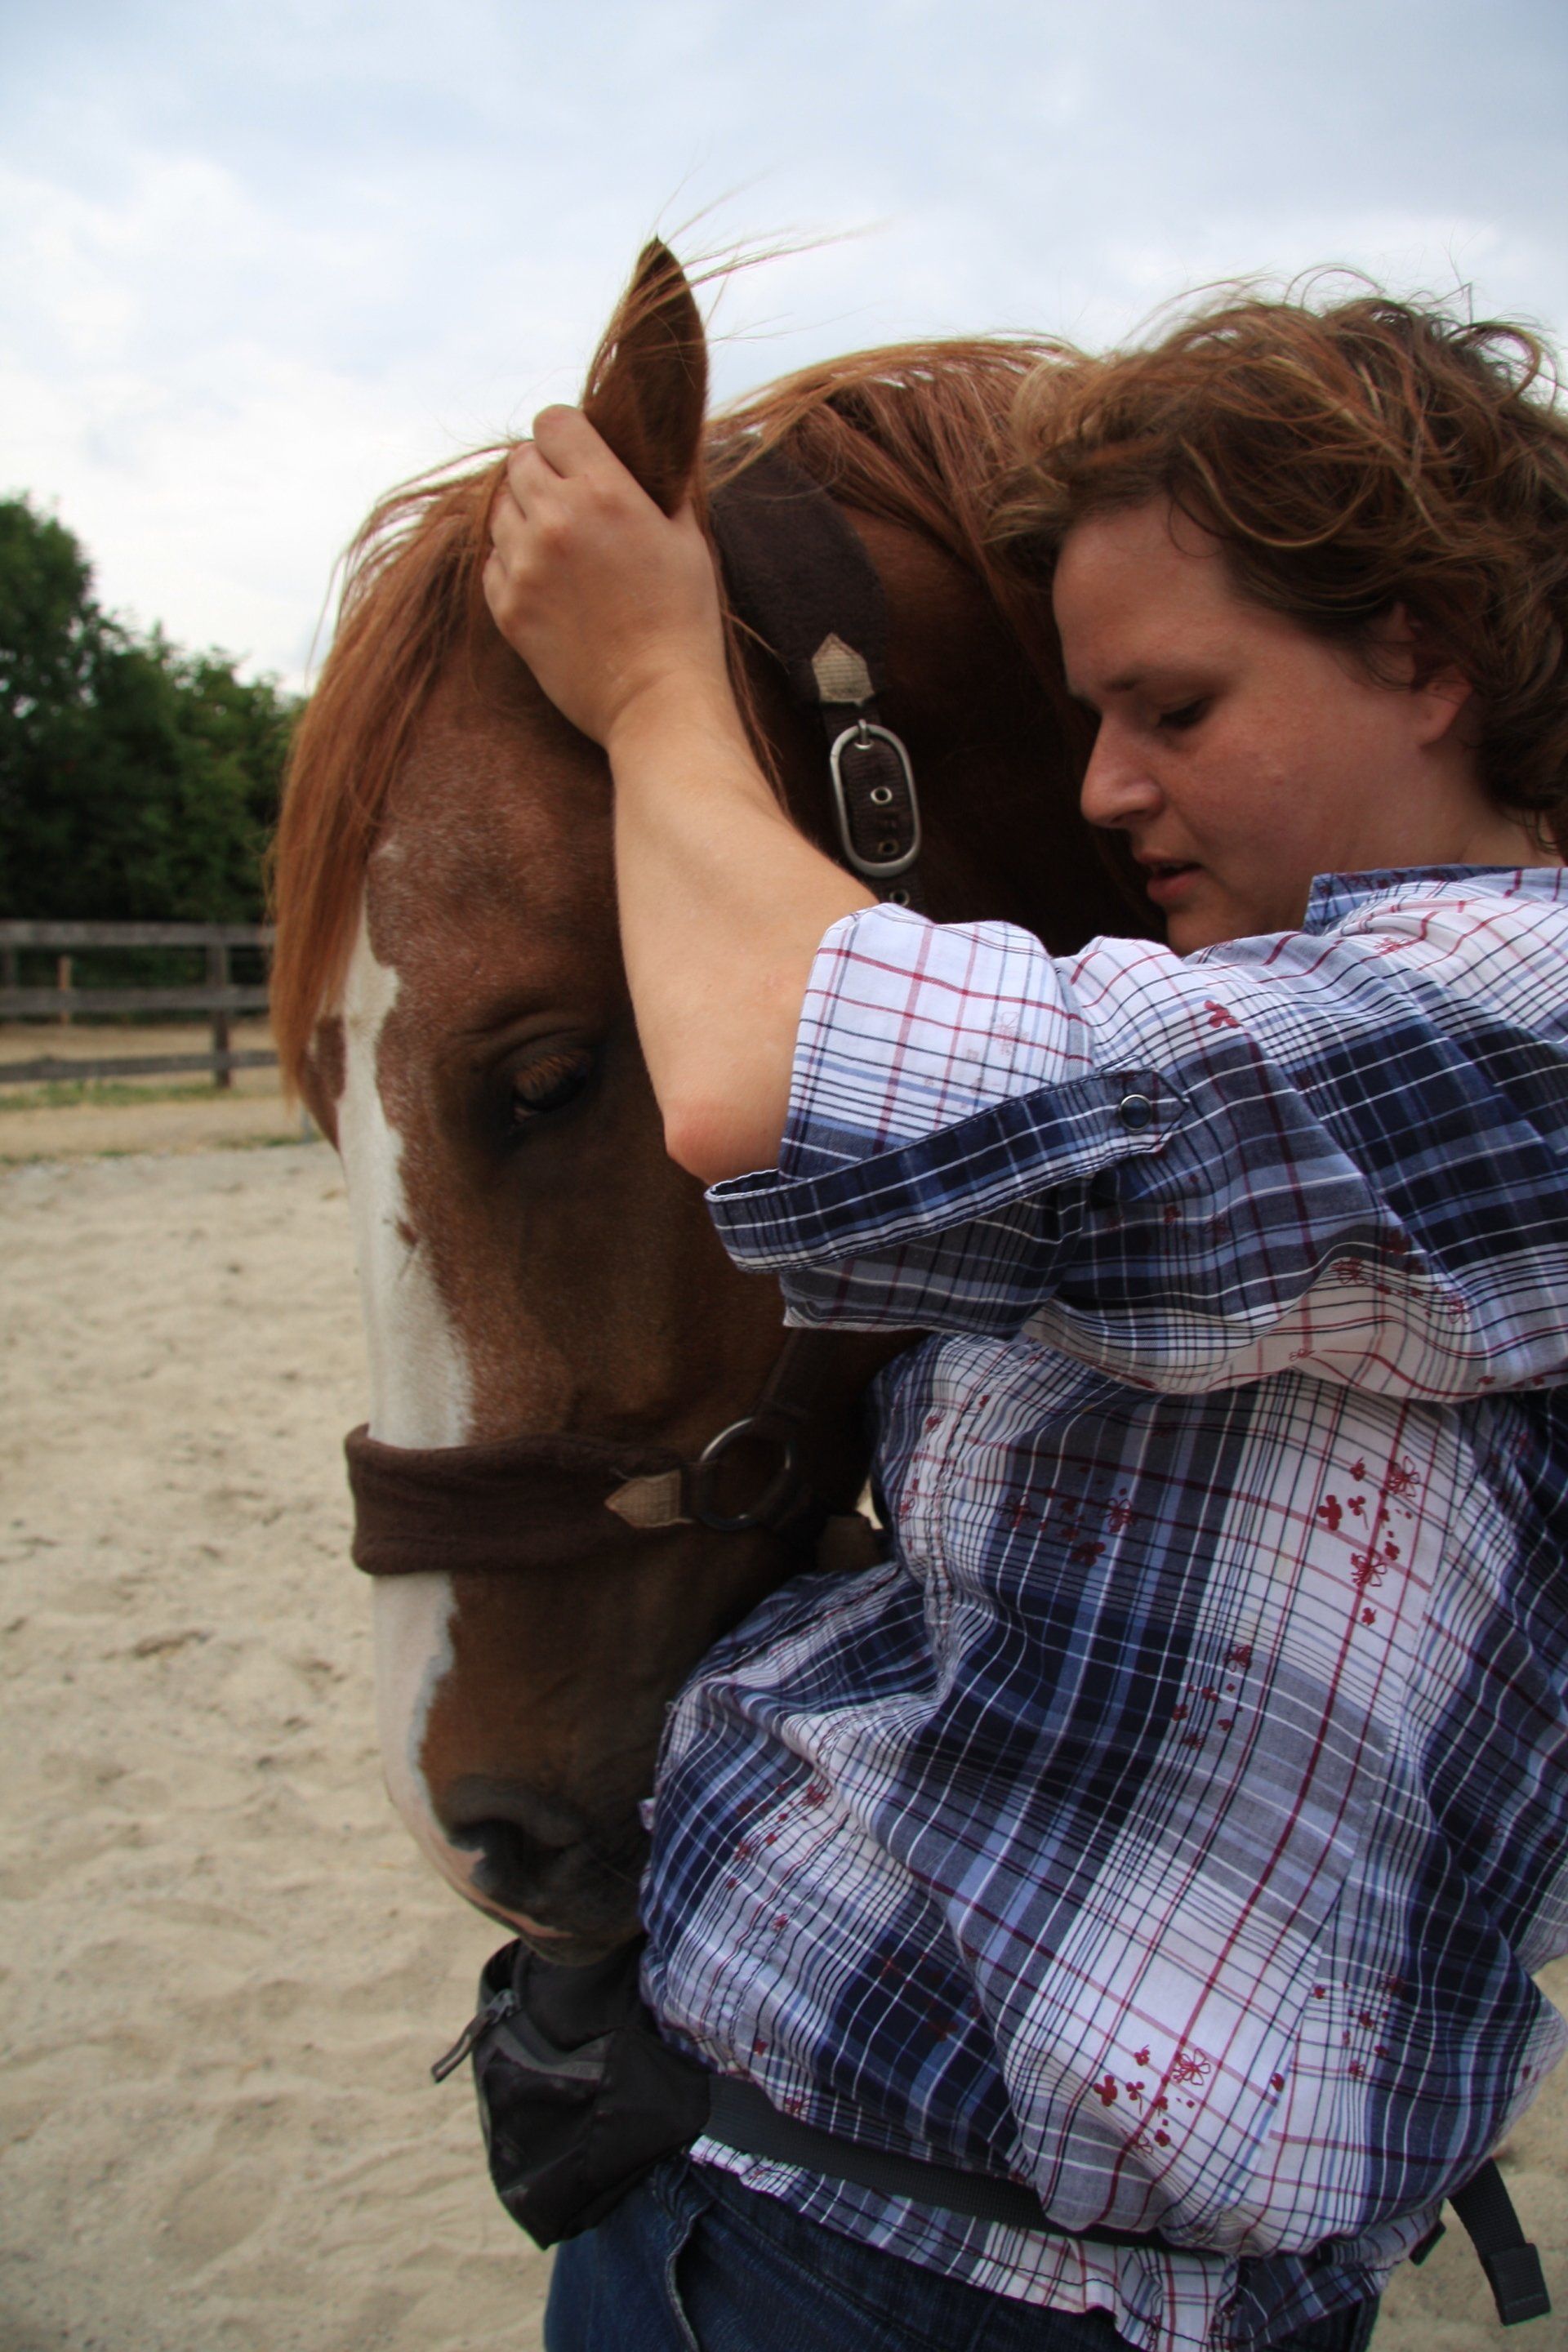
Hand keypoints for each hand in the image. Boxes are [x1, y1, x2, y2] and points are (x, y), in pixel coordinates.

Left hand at [484, 406, 731, 747]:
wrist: (657, 700)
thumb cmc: (683, 620)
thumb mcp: (687, 538)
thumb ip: (659, 485)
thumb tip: (647, 451)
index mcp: (604, 491)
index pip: (553, 422)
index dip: (565, 436)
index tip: (577, 457)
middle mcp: (555, 520)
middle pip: (519, 462)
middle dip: (542, 475)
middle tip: (569, 505)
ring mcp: (525, 565)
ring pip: (498, 510)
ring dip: (522, 518)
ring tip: (558, 548)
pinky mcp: (507, 608)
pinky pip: (491, 561)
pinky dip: (512, 564)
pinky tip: (547, 584)